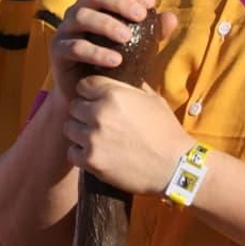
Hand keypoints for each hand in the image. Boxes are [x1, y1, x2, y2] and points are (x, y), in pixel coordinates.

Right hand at [51, 0, 177, 101]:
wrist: (92, 93)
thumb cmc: (118, 64)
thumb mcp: (141, 47)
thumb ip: (155, 32)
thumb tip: (171, 18)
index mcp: (100, 4)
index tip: (151, 2)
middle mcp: (80, 10)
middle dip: (119, 0)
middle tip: (141, 16)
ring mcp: (67, 30)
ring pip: (82, 16)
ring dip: (107, 24)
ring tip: (127, 37)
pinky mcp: (58, 51)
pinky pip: (75, 47)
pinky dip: (96, 52)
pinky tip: (116, 60)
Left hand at [64, 76, 194, 194]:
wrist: (174, 167)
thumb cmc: (167, 132)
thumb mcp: (153, 100)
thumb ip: (133, 87)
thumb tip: (123, 78)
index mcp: (113, 94)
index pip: (84, 85)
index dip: (90, 92)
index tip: (97, 100)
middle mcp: (99, 113)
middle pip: (74, 106)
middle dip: (84, 112)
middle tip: (99, 122)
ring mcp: (92, 138)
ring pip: (70, 128)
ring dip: (80, 132)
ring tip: (96, 138)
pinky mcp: (91, 160)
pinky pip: (72, 152)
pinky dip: (81, 153)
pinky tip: (96, 154)